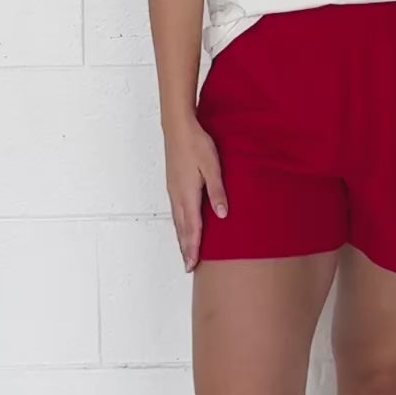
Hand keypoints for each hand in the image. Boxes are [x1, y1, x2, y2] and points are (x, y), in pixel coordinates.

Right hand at [164, 122, 227, 271]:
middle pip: (181, 228)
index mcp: (188, 194)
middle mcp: (178, 196)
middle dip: (185, 248)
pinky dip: (179, 225)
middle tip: (188, 267)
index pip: (191, 228)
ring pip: (177, 221)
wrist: (178, 127)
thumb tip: (222, 215)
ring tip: (185, 252)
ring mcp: (173, 190)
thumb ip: (217, 190)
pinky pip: (176, 211)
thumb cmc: (196, 144)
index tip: (192, 265)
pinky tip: (182, 226)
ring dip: (181, 238)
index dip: (193, 247)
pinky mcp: (173, 185)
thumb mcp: (212, 166)